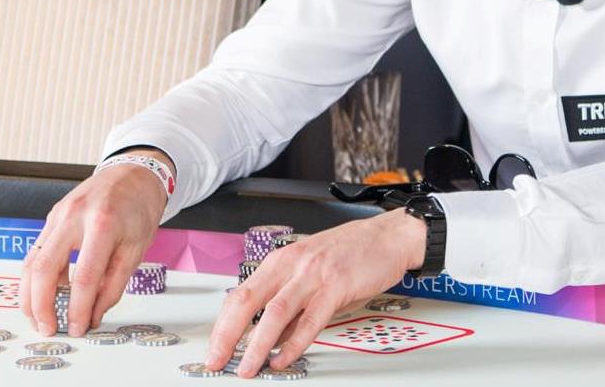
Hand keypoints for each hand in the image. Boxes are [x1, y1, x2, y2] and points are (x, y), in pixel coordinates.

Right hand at [20, 149, 172, 336]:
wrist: (133, 173)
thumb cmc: (139, 208)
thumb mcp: (138, 247)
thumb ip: (115, 283)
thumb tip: (94, 314)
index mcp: (103, 224)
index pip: (84, 277)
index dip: (78, 308)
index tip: (77, 327)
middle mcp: (74, 217)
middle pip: (44, 269)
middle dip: (41, 306)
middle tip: (48, 329)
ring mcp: (58, 215)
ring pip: (31, 262)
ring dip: (30, 295)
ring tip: (40, 318)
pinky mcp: (51, 217)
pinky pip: (36, 252)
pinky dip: (35, 277)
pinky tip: (44, 294)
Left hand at [205, 210, 424, 377]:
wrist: (389, 236)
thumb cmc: (353, 252)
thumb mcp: (313, 273)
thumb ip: (291, 305)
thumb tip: (270, 338)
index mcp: (282, 260)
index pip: (240, 294)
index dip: (223, 325)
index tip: (214, 348)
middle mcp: (293, 264)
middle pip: (248, 301)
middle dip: (228, 335)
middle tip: (218, 360)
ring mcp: (314, 274)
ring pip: (275, 313)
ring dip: (257, 345)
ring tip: (248, 367)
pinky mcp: (336, 285)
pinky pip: (310, 320)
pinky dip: (294, 343)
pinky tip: (284, 358)